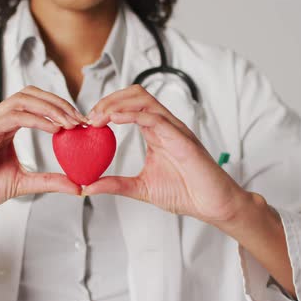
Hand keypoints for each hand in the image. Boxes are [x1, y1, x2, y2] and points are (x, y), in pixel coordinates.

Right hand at [0, 86, 84, 252]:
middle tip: (81, 119)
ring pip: (23, 100)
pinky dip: (36, 119)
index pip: (35, 104)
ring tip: (71, 122)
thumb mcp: (21, 183)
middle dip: (59, 103)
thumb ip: (48, 180)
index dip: (60, 109)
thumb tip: (77, 185)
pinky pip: (12, 117)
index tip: (82, 124)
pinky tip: (54, 129)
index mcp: (4, 126)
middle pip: (31, 95)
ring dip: (51, 108)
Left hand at [84, 85, 254, 223]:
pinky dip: (133, 115)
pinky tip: (115, 119)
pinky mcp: (182, 138)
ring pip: (144, 99)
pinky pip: (155, 118)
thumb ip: (115, 184)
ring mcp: (174, 129)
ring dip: (117, 104)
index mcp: (155, 133)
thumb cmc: (186, 193)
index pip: (129, 106)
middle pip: (135, 95)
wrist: (213, 205)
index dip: (107, 108)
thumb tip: (88, 186)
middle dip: (109, 100)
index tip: (88, 122)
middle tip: (90, 117)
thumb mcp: (141, 188)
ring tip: (99, 117)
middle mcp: (164, 126)